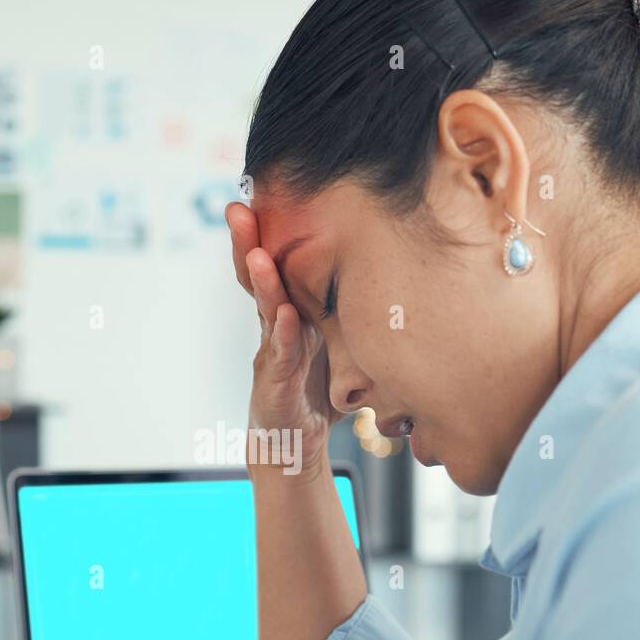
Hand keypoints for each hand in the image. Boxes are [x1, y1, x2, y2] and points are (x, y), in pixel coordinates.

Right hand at [226, 201, 340, 477]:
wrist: (294, 444)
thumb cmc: (318, 391)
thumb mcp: (339, 344)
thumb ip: (350, 315)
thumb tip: (401, 282)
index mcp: (290, 312)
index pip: (276, 265)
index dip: (267, 232)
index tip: (262, 195)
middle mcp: (276, 326)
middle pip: (257, 277)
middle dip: (247, 242)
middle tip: (239, 209)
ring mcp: (272, 353)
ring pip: (264, 310)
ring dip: (261, 281)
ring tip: (258, 253)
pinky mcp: (275, 383)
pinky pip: (280, 354)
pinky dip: (283, 335)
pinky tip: (285, 315)